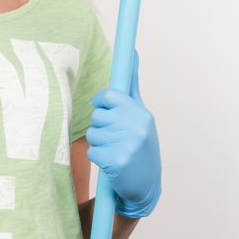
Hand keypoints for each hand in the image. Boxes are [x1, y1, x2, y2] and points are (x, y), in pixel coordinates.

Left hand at [86, 48, 161, 217]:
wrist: (146, 186)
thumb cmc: (140, 145)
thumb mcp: (141, 115)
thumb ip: (133, 85)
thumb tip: (133, 52)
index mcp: (142, 114)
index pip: (110, 96)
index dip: (103, 104)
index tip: (107, 111)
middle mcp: (137, 127)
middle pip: (97, 116)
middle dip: (102, 127)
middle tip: (116, 139)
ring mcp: (128, 144)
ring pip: (93, 134)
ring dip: (99, 144)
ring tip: (115, 151)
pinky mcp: (117, 162)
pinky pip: (92, 152)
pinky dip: (99, 159)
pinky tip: (113, 164)